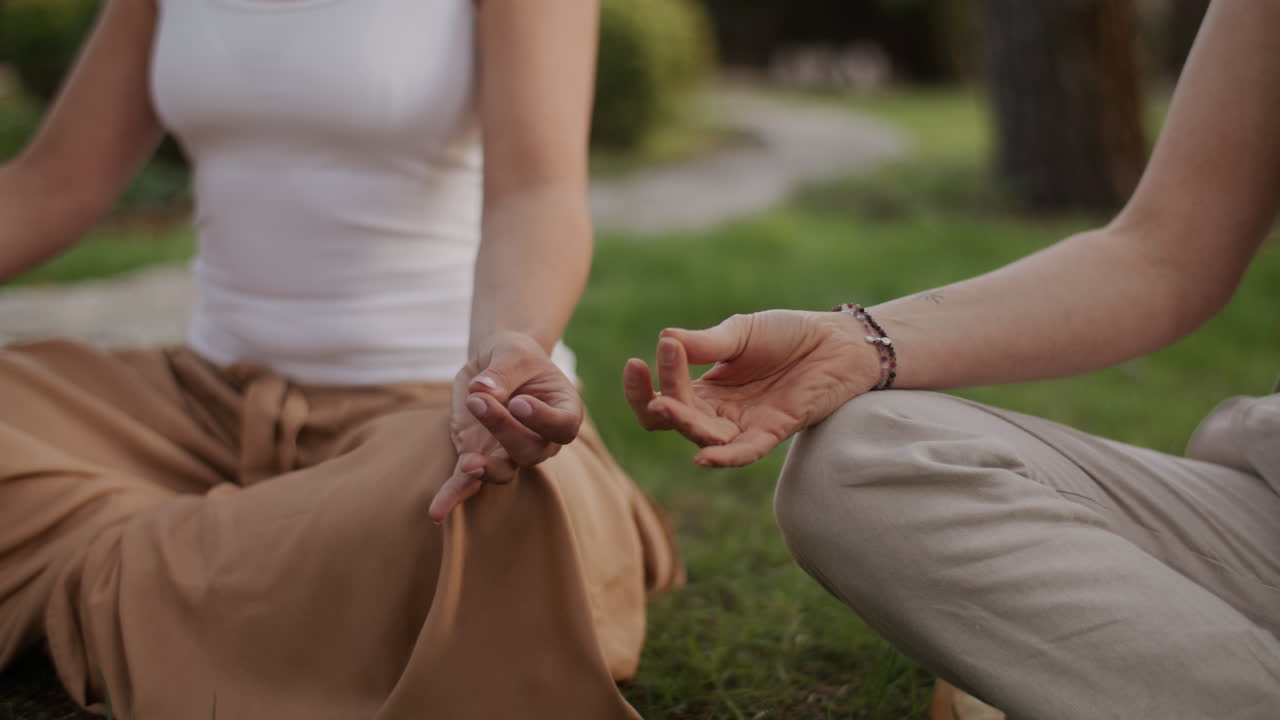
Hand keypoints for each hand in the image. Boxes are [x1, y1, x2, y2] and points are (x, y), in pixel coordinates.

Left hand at [429, 331, 583, 522]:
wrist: (498, 362)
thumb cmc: (515, 356)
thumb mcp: (512, 352)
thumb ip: (502, 371)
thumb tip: (483, 390)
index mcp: (562, 411)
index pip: (562, 426)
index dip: (543, 420)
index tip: (520, 402)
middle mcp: (541, 440)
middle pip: (530, 451)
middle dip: (504, 430)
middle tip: (480, 400)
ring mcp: (509, 453)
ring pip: (503, 470)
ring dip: (485, 467)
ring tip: (469, 464)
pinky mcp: (478, 456)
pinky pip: (468, 483)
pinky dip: (452, 496)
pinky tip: (436, 513)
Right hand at [624, 310, 881, 467]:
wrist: (838, 341)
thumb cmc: (788, 335)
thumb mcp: (740, 332)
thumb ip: (706, 343)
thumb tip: (665, 338)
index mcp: (706, 388)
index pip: (663, 397)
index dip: (644, 386)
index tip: (637, 362)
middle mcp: (720, 412)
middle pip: (676, 421)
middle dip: (663, 405)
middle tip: (656, 391)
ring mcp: (746, 423)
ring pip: (704, 437)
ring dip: (685, 425)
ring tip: (667, 405)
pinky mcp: (774, 430)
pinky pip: (745, 452)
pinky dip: (725, 458)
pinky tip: (704, 458)